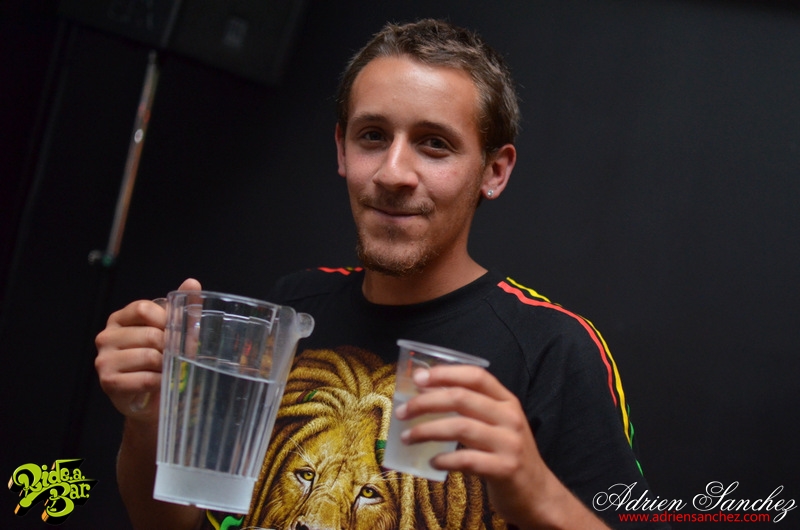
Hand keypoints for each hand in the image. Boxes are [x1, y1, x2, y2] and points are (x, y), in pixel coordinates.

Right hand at [95, 278, 200, 422]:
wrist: (150, 399)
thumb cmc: (159, 361)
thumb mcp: (171, 331)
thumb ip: (181, 307)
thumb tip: (192, 282)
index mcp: (120, 318)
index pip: (144, 309)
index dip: (167, 320)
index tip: (177, 332)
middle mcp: (107, 336)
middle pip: (150, 334)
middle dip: (172, 347)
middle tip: (178, 356)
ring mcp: (104, 360)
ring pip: (149, 356)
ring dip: (167, 365)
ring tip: (169, 369)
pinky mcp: (109, 382)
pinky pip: (145, 378)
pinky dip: (160, 381)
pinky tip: (161, 382)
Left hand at [395, 365, 604, 528]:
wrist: (538, 494)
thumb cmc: (507, 455)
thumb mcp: (498, 425)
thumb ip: (472, 409)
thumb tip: (426, 395)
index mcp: (507, 401)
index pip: (476, 376)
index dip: (445, 373)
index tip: (419, 377)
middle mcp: (510, 417)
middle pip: (461, 399)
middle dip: (426, 402)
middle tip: (402, 411)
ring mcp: (509, 443)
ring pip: (460, 427)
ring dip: (427, 430)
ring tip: (407, 437)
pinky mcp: (505, 469)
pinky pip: (467, 460)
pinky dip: (445, 459)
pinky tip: (433, 461)